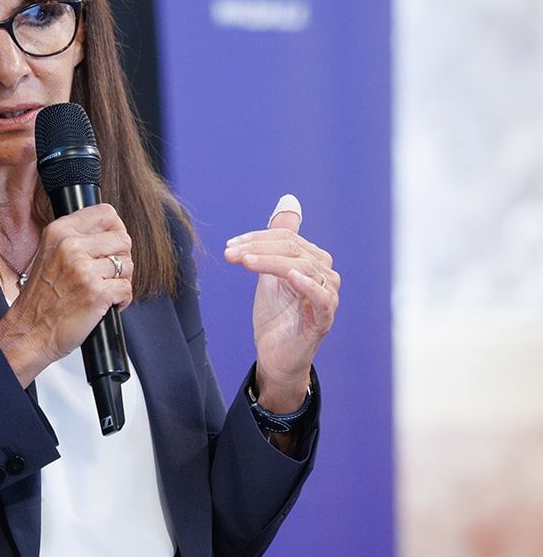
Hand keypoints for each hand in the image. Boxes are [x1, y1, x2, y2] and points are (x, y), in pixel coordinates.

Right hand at [0, 204, 133, 386]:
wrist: (28, 333)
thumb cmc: (40, 299)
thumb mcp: (49, 254)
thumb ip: (75, 238)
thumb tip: (111, 231)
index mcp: (59, 232)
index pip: (105, 213)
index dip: (117, 228)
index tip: (114, 244)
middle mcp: (70, 246)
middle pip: (123, 239)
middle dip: (121, 258)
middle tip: (108, 273)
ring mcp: (83, 269)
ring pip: (127, 265)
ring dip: (121, 281)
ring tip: (104, 290)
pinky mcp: (96, 293)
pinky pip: (127, 288)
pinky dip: (122, 300)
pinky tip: (106, 305)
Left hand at [223, 195, 339, 412]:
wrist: (275, 356)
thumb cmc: (276, 314)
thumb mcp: (269, 271)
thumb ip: (276, 239)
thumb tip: (288, 201)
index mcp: (312, 259)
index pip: (285, 238)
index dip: (255, 239)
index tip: (229, 246)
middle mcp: (325, 274)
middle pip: (292, 249)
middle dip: (257, 248)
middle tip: (230, 253)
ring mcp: (327, 297)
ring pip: (302, 267)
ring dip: (271, 262)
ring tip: (246, 262)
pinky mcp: (324, 319)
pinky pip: (321, 298)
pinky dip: (307, 285)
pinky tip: (291, 276)